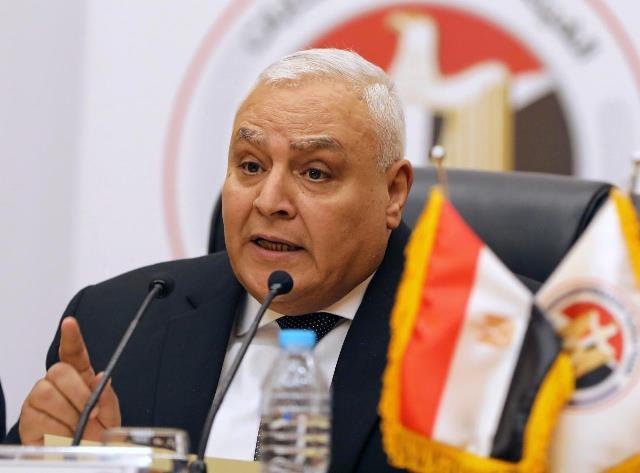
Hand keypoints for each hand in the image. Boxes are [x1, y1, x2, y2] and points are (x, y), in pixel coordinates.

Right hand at [19, 317, 120, 444]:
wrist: (84, 458)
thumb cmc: (95, 435)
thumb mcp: (110, 417)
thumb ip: (109, 397)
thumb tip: (103, 377)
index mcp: (80, 378)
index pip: (74, 352)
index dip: (71, 337)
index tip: (70, 323)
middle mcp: (56, 384)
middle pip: (58, 371)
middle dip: (78, 393)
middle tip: (89, 413)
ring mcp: (39, 400)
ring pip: (46, 392)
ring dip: (67, 414)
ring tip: (75, 428)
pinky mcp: (27, 419)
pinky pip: (36, 416)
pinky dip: (55, 430)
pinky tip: (62, 437)